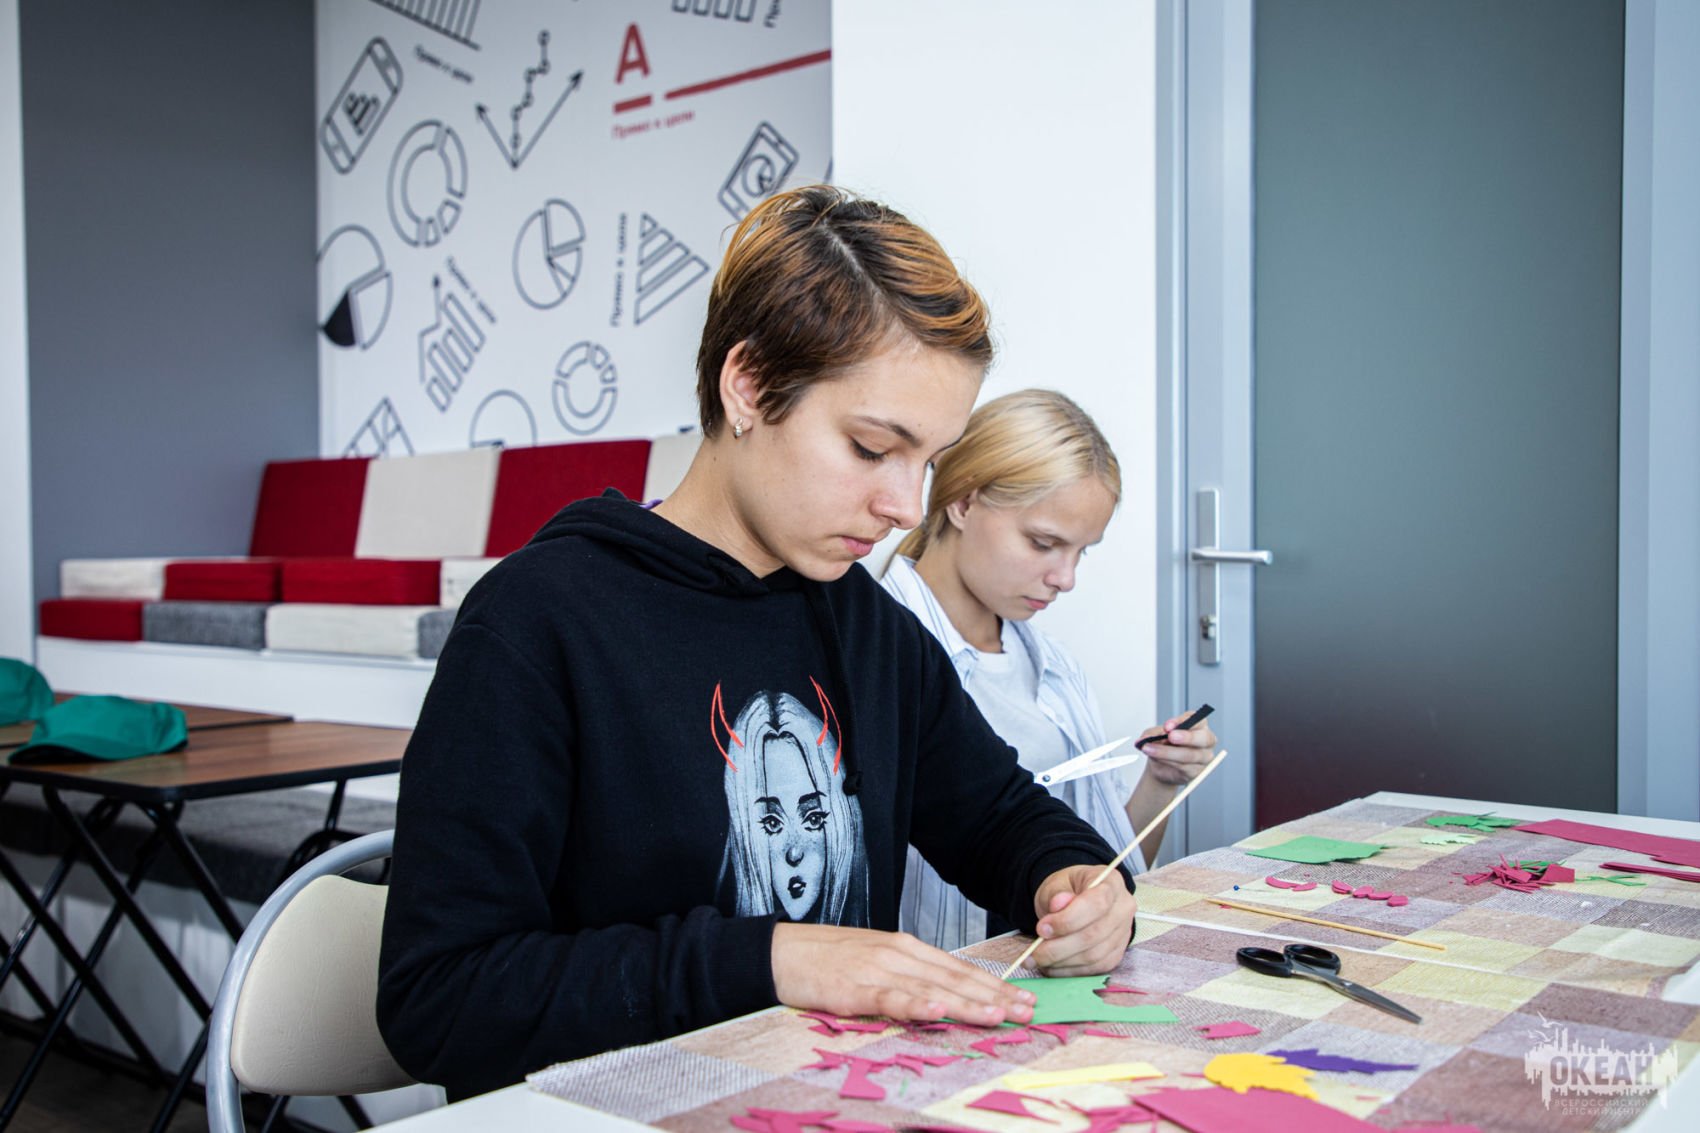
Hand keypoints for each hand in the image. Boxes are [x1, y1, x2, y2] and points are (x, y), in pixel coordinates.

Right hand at [771, 923, 1035, 1025]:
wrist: (777, 952)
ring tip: (999, 1014)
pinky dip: (917, 1003)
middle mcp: (897, 954)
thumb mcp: (873, 961)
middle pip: (954, 977)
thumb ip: (906, 975)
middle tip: (1029, 1011)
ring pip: (932, 987)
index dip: (992, 983)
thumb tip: (941, 993)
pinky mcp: (854, 988)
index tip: (1023, 997)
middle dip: (994, 995)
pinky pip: (891, 998)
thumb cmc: (823, 959)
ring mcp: (877, 970)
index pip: (958, 967)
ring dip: (968, 1002)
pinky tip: (939, 1009)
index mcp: (903, 947)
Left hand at [1028, 865, 1136, 975]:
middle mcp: (1123, 908)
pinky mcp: (1116, 954)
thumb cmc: (1066, 890)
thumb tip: (1058, 904)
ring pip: (1094, 956)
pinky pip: (1093, 969)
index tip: (1042, 928)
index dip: (1068, 919)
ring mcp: (1123, 934)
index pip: (1097, 903)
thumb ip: (1056, 894)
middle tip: (1034, 951)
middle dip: (1059, 947)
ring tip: (1037, 959)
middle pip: (1094, 934)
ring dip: (1061, 961)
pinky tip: (1050, 966)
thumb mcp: (1056, 884)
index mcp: (1112, 883)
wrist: (1074, 901)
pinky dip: (1069, 971)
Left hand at [1136, 715, 1217, 787]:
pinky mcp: (1198, 772)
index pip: (1198, 720)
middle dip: (1187, 737)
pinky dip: (1168, 762)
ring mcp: (1204, 757)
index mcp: (1199, 725)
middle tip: (1171, 737)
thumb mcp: (1154, 735)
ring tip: (1150, 749)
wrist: (1161, 766)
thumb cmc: (1163, 745)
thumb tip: (1145, 739)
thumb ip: (1151, 735)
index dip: (1183, 721)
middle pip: (1204, 738)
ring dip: (1168, 752)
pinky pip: (1185, 767)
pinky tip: (1157, 759)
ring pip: (1191, 755)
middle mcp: (1206, 740)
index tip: (1167, 726)